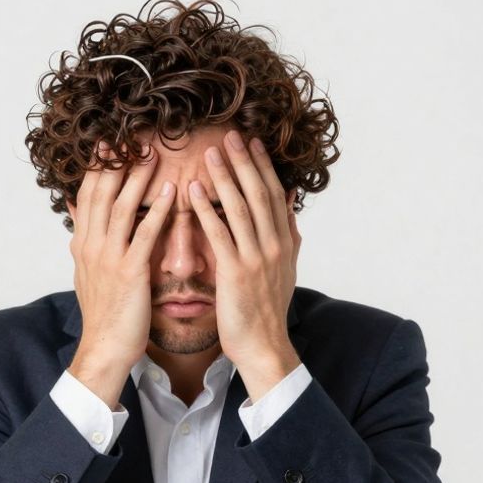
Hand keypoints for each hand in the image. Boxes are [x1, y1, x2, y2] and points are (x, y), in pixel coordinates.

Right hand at [67, 141, 175, 406]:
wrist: (105, 348)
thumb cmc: (106, 312)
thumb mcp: (88, 270)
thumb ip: (85, 237)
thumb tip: (77, 208)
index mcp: (84, 243)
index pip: (89, 194)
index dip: (99, 166)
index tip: (109, 140)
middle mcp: (91, 245)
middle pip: (102, 193)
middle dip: (115, 162)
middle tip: (131, 134)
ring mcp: (108, 257)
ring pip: (121, 208)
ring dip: (137, 178)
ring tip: (154, 152)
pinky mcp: (129, 272)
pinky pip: (144, 235)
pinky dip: (156, 211)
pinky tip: (171, 192)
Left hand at [188, 130, 301, 400]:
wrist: (265, 346)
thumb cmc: (268, 310)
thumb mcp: (286, 268)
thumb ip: (288, 233)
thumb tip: (291, 202)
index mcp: (284, 243)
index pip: (274, 195)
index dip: (264, 167)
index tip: (253, 143)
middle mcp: (274, 246)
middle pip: (259, 194)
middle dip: (245, 163)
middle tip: (231, 135)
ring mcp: (256, 259)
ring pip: (240, 209)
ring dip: (224, 178)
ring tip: (209, 154)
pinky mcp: (235, 273)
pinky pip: (219, 235)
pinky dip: (206, 211)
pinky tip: (192, 192)